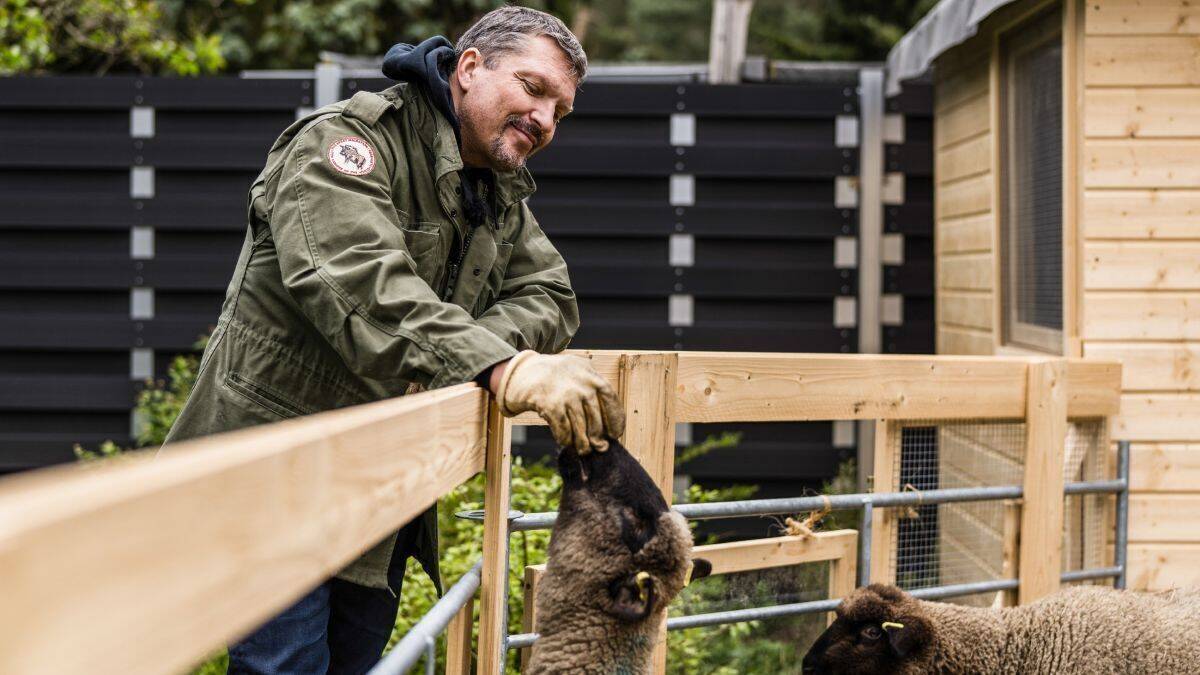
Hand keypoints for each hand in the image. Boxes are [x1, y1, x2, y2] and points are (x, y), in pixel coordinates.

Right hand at [493, 351, 624, 452]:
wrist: (525, 371)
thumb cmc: (556, 374)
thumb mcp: (579, 369)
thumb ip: (595, 386)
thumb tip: (608, 421)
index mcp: (592, 376)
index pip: (611, 401)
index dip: (615, 420)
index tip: (615, 434)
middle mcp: (582, 385)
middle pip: (596, 419)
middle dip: (598, 437)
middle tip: (600, 447)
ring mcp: (566, 395)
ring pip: (580, 429)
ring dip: (582, 444)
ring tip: (583, 450)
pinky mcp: (551, 406)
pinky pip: (563, 430)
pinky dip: (565, 439)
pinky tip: (565, 441)